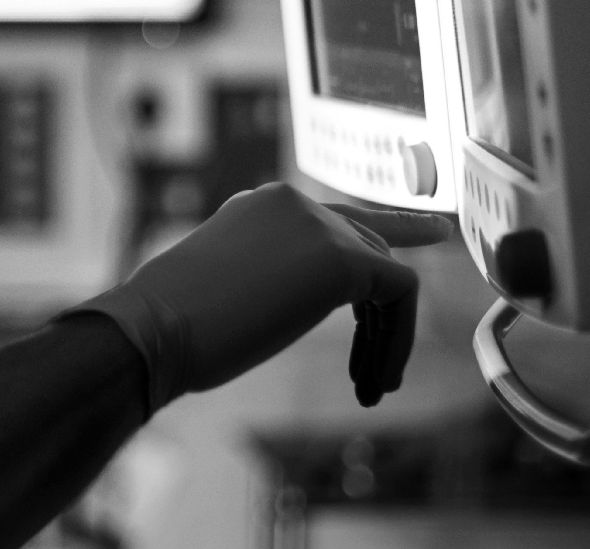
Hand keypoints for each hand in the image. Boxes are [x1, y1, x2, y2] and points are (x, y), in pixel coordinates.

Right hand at [72, 183, 453, 411]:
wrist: (155, 327)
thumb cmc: (174, 326)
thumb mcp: (232, 285)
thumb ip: (274, 274)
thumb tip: (298, 296)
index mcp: (262, 205)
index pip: (338, 217)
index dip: (391, 229)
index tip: (434, 231)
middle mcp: (294, 202)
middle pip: (370, 248)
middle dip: (380, 315)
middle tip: (374, 375)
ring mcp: (319, 224)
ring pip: (388, 275)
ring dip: (386, 337)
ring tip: (370, 387)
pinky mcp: (342, 256)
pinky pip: (399, 293)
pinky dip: (397, 340)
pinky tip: (376, 378)